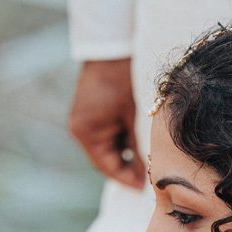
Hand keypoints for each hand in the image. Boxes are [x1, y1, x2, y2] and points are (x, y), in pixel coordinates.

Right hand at [69, 59, 144, 188]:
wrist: (114, 43)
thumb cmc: (126, 77)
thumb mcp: (136, 116)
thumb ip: (139, 147)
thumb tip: (148, 174)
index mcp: (87, 131)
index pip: (107, 167)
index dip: (127, 179)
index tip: (145, 188)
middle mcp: (80, 128)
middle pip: (107, 159)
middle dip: (128, 167)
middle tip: (151, 176)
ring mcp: (83, 120)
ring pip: (109, 147)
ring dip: (127, 152)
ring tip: (149, 157)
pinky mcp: (90, 112)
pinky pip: (108, 133)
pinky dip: (123, 138)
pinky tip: (140, 138)